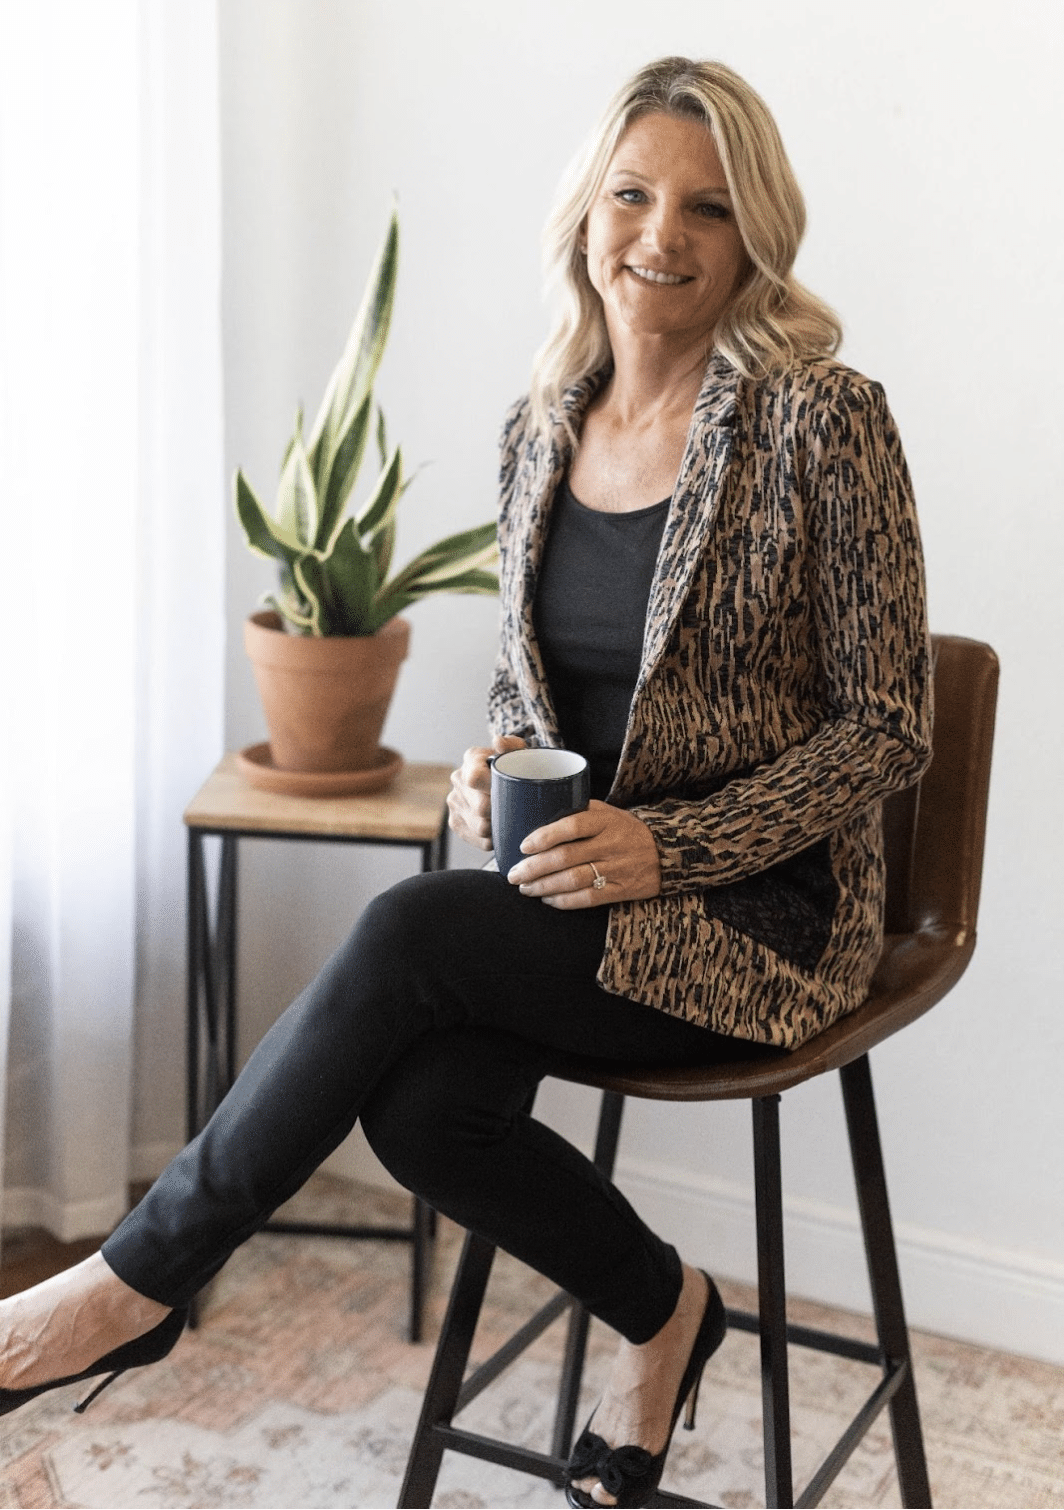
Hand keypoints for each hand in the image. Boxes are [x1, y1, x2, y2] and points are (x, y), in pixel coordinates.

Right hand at [447, 734, 526, 850]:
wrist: (509, 781)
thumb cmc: (518, 767)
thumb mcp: (521, 752)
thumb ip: (512, 745)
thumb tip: (498, 742)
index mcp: (472, 758)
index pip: (474, 778)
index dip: (494, 789)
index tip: (512, 791)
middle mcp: (458, 779)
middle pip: (480, 808)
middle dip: (502, 811)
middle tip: (518, 809)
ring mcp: (455, 802)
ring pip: (480, 827)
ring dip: (498, 826)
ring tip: (511, 818)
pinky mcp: (456, 823)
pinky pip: (479, 840)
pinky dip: (494, 838)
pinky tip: (501, 827)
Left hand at [506, 800, 660, 907]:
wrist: (668, 851)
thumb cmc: (626, 829)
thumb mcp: (608, 812)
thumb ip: (578, 812)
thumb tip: (535, 817)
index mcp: (606, 820)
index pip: (572, 825)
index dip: (545, 836)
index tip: (523, 845)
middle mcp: (612, 844)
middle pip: (567, 857)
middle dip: (534, 868)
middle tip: (514, 874)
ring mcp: (618, 868)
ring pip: (573, 880)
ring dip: (544, 886)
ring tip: (525, 888)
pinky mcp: (622, 890)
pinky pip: (588, 899)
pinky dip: (563, 901)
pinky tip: (547, 899)